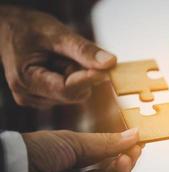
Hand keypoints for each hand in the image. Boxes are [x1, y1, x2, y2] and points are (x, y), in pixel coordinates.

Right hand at [0, 6, 116, 107]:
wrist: (10, 30)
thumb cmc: (29, 28)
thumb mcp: (57, 33)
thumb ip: (83, 50)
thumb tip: (110, 63)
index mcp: (26, 80)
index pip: (67, 89)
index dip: (89, 79)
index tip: (108, 69)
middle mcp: (29, 95)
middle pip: (73, 94)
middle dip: (81, 74)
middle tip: (73, 54)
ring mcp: (37, 99)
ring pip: (74, 94)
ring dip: (76, 75)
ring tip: (60, 57)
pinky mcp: (45, 99)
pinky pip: (70, 93)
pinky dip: (72, 78)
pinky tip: (59, 65)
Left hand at [22, 129, 140, 171]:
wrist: (16, 169)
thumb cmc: (37, 151)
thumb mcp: (75, 142)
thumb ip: (106, 142)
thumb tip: (134, 134)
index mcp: (72, 162)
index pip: (103, 159)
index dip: (120, 152)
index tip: (135, 143)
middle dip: (124, 164)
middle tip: (134, 152)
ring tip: (124, 163)